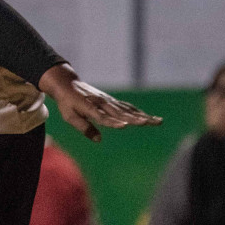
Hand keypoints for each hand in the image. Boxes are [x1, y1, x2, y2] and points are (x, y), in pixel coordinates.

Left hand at [37, 63, 160, 141]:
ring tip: (158, 121)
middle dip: (137, 118)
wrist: (69, 84)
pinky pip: (127, 107)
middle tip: (151, 123)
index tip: (125, 126)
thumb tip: (99, 140)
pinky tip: (148, 118)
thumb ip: (84, 128)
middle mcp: (103, 103)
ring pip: (128, 110)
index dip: (113, 122)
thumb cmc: (67, 103)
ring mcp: (110, 101)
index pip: (103, 117)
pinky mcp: (112, 101)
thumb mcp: (70, 116)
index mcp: (91, 107)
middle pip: (122, 113)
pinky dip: (138, 112)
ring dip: (143, 115)